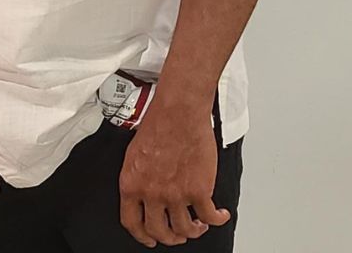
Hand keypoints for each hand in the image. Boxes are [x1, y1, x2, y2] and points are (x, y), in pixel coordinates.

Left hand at [119, 104, 230, 246]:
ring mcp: (176, 194)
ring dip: (194, 231)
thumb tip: (144, 192)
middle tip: (177, 234)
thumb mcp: (135, 153)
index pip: (131, 222)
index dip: (141, 235)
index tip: (149, 239)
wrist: (178, 112)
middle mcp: (152, 192)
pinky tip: (220, 215)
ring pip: (185, 229)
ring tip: (199, 224)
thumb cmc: (158, 124)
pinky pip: (210, 218)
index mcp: (132, 183)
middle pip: (159, 231)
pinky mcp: (199, 190)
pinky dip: (218, 220)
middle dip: (170, 238)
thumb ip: (139, 177)